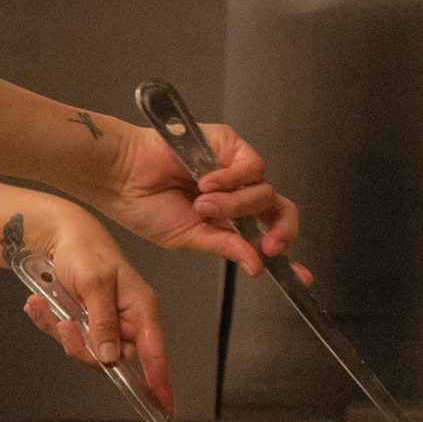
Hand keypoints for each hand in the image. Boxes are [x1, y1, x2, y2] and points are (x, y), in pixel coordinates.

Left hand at [20, 209, 179, 415]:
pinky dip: (49, 323)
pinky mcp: (85, 322)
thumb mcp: (95, 284)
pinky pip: (68, 337)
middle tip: (64, 325)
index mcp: (141, 309)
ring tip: (45, 306)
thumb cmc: (85, 251)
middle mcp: (127, 320)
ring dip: (60, 332)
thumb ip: (103, 321)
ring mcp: (105, 322)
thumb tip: (111, 356)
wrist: (58, 237)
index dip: (159, 383)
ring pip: (85, 350)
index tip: (164, 408)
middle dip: (81, 348)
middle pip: (111, 359)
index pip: (155, 354)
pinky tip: (39, 304)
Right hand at [101, 123, 307, 280]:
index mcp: (227, 219)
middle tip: (268, 245)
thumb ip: (225, 247)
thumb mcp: (188, 239)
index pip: (266, 233)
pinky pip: (252, 167)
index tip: (300, 275)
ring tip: (201, 204)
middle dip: (280, 231)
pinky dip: (232, 178)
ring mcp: (235, 169)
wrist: (122, 177)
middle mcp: (236, 193)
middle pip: (278, 210)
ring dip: (235, 204)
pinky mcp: (231, 146)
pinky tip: (206, 182)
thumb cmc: (144, 207)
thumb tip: (257, 265)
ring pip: (263, 192)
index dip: (284, 252)